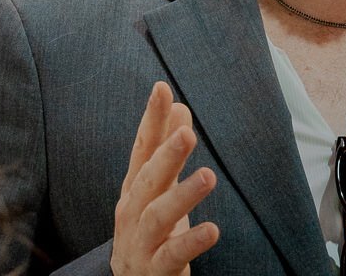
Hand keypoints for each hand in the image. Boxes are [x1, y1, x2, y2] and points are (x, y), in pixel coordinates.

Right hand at [111, 81, 219, 275]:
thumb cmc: (147, 227)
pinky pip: (172, 255)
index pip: (143, 147)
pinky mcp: (154, 270)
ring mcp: (140, 241)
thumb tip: (180, 106)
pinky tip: (212, 230)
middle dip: (166, 155)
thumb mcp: (157, 187)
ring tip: (208, 176)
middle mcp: (132, 210)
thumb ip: (167, 149)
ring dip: (182, 195)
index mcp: (135, 186)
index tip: (162, 88)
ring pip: (157, 216)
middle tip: (187, 133)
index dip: (152, 119)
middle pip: (148, 179)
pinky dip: (190, 242)